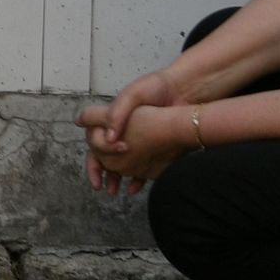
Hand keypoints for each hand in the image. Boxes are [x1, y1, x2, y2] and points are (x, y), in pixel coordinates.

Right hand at [79, 72, 191, 197]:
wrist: (185, 93)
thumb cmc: (156, 88)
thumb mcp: (132, 96)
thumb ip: (116, 114)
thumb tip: (108, 138)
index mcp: (113, 118)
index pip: (94, 137)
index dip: (94, 150)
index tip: (99, 161)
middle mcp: (123, 132)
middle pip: (104, 155)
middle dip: (99, 171)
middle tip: (99, 185)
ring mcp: (138, 142)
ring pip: (120, 165)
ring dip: (115, 178)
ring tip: (113, 191)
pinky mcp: (154, 149)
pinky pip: (141, 168)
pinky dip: (136, 179)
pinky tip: (134, 188)